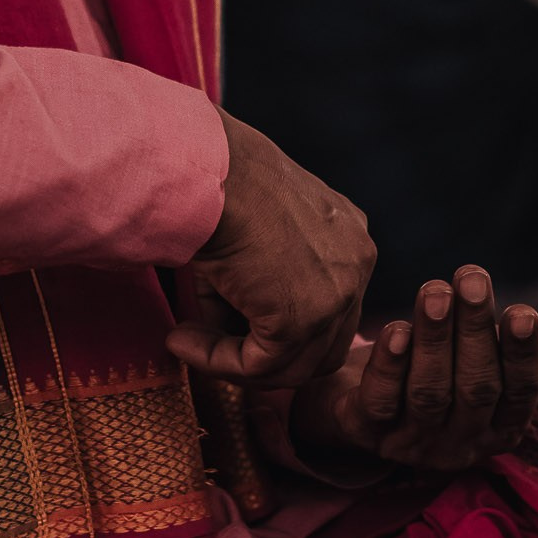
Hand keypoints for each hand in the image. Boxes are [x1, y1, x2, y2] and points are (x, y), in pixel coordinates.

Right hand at [168, 111, 374, 386]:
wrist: (207, 171)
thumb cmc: (217, 184)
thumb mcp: (253, 232)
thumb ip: (258, 285)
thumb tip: (228, 334)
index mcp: (349, 237)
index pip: (332, 310)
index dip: (282, 330)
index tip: (229, 329)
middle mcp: (357, 265)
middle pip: (325, 346)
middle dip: (268, 358)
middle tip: (213, 349)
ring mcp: (338, 295)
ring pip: (294, 366)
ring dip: (235, 364)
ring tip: (184, 341)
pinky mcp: (304, 319)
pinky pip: (260, 366)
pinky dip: (217, 362)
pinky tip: (180, 339)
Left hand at [291, 265, 537, 471]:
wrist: (354, 397)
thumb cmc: (435, 368)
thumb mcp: (481, 363)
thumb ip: (519, 359)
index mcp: (498, 429)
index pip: (519, 394)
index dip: (522, 355)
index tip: (522, 312)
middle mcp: (458, 444)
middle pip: (475, 389)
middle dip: (475, 331)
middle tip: (472, 280)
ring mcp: (411, 443)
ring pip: (429, 392)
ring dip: (434, 338)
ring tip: (435, 291)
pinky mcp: (366, 433)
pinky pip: (380, 401)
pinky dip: (389, 365)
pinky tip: (396, 330)